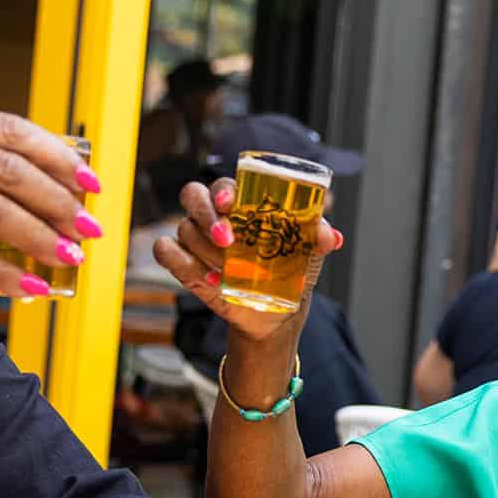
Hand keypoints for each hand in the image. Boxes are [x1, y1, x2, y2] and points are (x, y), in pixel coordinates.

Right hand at [0, 104, 102, 298]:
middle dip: (63, 201)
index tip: (92, 180)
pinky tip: (33, 288)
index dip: (59, 156)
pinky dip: (7, 274)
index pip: (10, 130)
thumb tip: (31, 178)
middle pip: (13, 171)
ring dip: (45, 237)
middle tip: (93, 228)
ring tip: (73, 257)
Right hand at [151, 178, 340, 343]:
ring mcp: (195, 240)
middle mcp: (213, 216)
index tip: (231, 203)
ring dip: (203, 249)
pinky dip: (181, 263)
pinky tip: (209, 279)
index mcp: (241, 203)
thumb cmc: (290, 270)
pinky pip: (166, 252)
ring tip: (226, 272)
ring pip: (183, 229)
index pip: (222, 185)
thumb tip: (331, 237)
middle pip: (192, 196)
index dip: (222, 190)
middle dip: (206, 216)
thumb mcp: (308, 254)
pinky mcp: (184, 265)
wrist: (276, 313)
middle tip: (227, 240)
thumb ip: (317, 237)